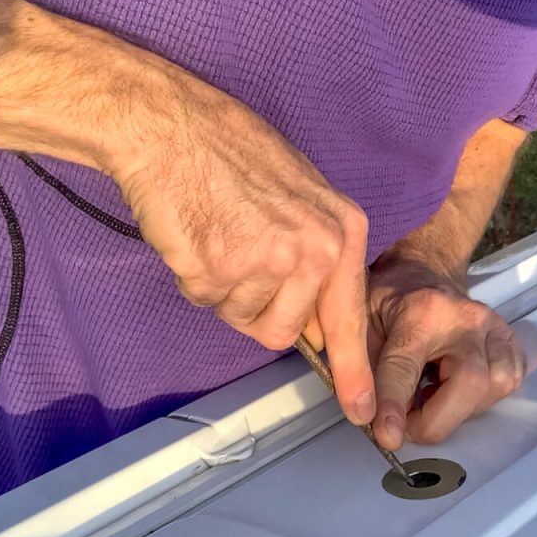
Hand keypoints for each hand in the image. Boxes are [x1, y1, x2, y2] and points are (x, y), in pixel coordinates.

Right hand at [108, 78, 374, 424]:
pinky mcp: (217, 269)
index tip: (362, 411)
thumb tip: (315, 326)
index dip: (353, 371)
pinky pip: (204, 302)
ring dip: (225, 291)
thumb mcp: (303, 201)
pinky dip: (195, 277)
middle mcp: (313, 248)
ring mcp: (266, 261)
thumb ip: (318, 261)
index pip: (350, 318)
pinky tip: (198, 234)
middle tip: (241, 254)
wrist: (175, 126)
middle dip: (257, 308)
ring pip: (243, 320)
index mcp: (342, 230)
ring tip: (220, 235)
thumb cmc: (234, 157)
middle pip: (284, 332)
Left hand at [366, 256, 525, 449]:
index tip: (388, 437)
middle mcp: (467, 318)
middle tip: (408, 426)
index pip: (406, 365)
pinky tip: (454, 393)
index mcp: (422, 311)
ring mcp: (495, 328)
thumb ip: (361, 365)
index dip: (394, 405)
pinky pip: (510, 382)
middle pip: (470, 381)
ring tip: (430, 401)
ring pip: (496, 385)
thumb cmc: (390, 300)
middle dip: (438, 419)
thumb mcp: (361, 323)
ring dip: (461, 409)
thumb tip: (365, 413)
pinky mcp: (511, 340)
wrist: (425, 272)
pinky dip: (483, 399)